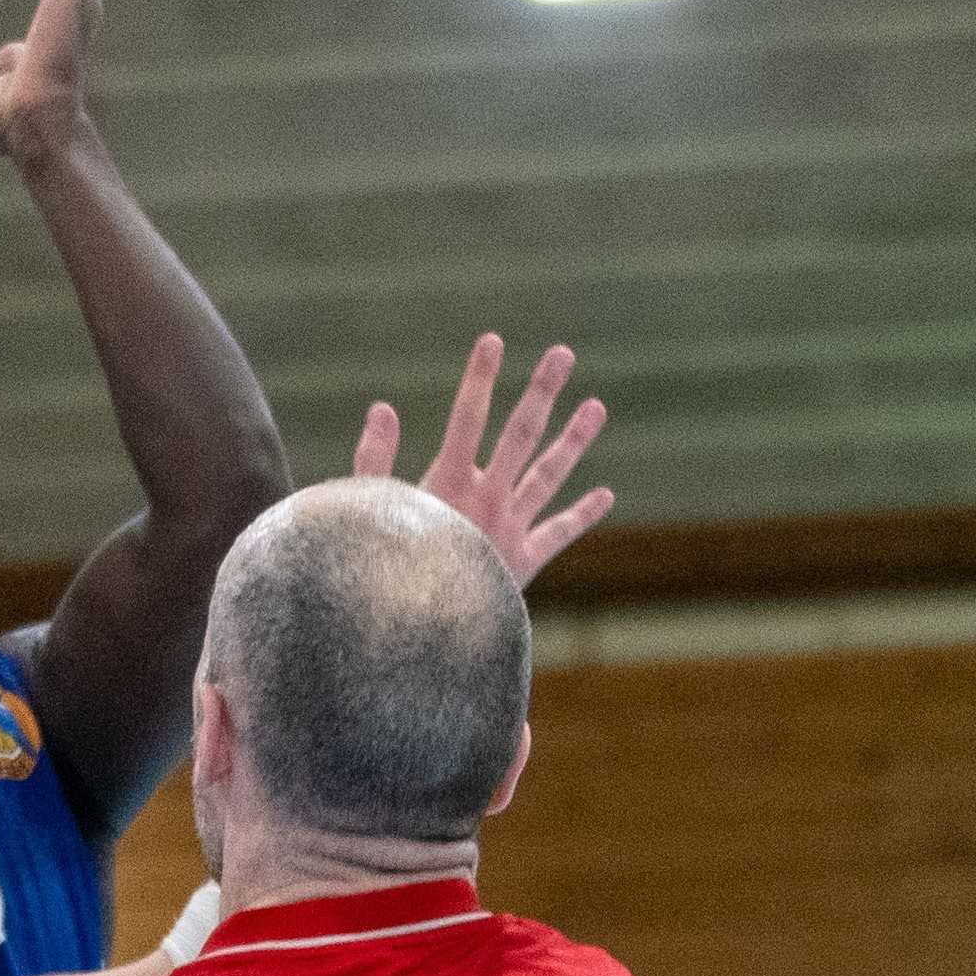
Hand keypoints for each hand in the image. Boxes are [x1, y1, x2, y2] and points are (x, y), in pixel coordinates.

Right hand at [361, 333, 612, 586]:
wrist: (421, 635)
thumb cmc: (386, 572)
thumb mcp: (369, 511)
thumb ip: (374, 459)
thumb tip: (382, 407)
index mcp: (449, 484)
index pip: (467, 417)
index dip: (480, 377)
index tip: (492, 340)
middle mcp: (488, 499)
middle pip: (521, 434)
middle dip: (542, 391)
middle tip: (562, 354)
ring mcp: (511, 528)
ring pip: (549, 476)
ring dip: (574, 440)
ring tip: (597, 406)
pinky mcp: (525, 561)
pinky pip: (559, 533)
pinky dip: (582, 514)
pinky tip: (606, 495)